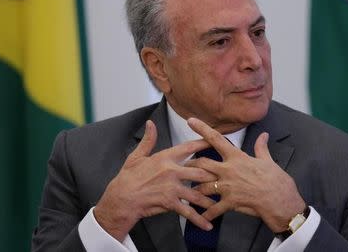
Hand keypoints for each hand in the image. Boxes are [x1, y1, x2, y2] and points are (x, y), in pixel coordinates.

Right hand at [94, 120, 216, 241]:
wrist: (121, 198)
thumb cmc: (128, 177)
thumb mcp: (137, 156)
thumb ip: (148, 140)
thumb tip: (150, 124)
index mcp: (165, 157)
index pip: (189, 147)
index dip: (204, 143)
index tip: (216, 141)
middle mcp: (172, 170)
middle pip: (200, 170)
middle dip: (214, 174)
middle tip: (227, 176)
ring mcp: (172, 187)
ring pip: (198, 192)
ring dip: (211, 197)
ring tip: (222, 201)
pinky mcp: (170, 202)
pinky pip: (188, 211)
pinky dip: (199, 219)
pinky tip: (208, 224)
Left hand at [185, 117, 305, 232]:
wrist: (282, 201)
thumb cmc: (276, 180)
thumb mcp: (268, 161)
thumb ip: (261, 147)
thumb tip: (263, 135)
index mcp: (237, 157)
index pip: (216, 139)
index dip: (202, 128)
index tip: (190, 120)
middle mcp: (229, 170)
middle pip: (202, 163)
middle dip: (190, 164)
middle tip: (184, 166)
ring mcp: (228, 186)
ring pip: (202, 186)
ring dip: (194, 189)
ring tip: (188, 191)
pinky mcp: (230, 202)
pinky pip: (213, 209)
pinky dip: (206, 214)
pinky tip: (201, 218)